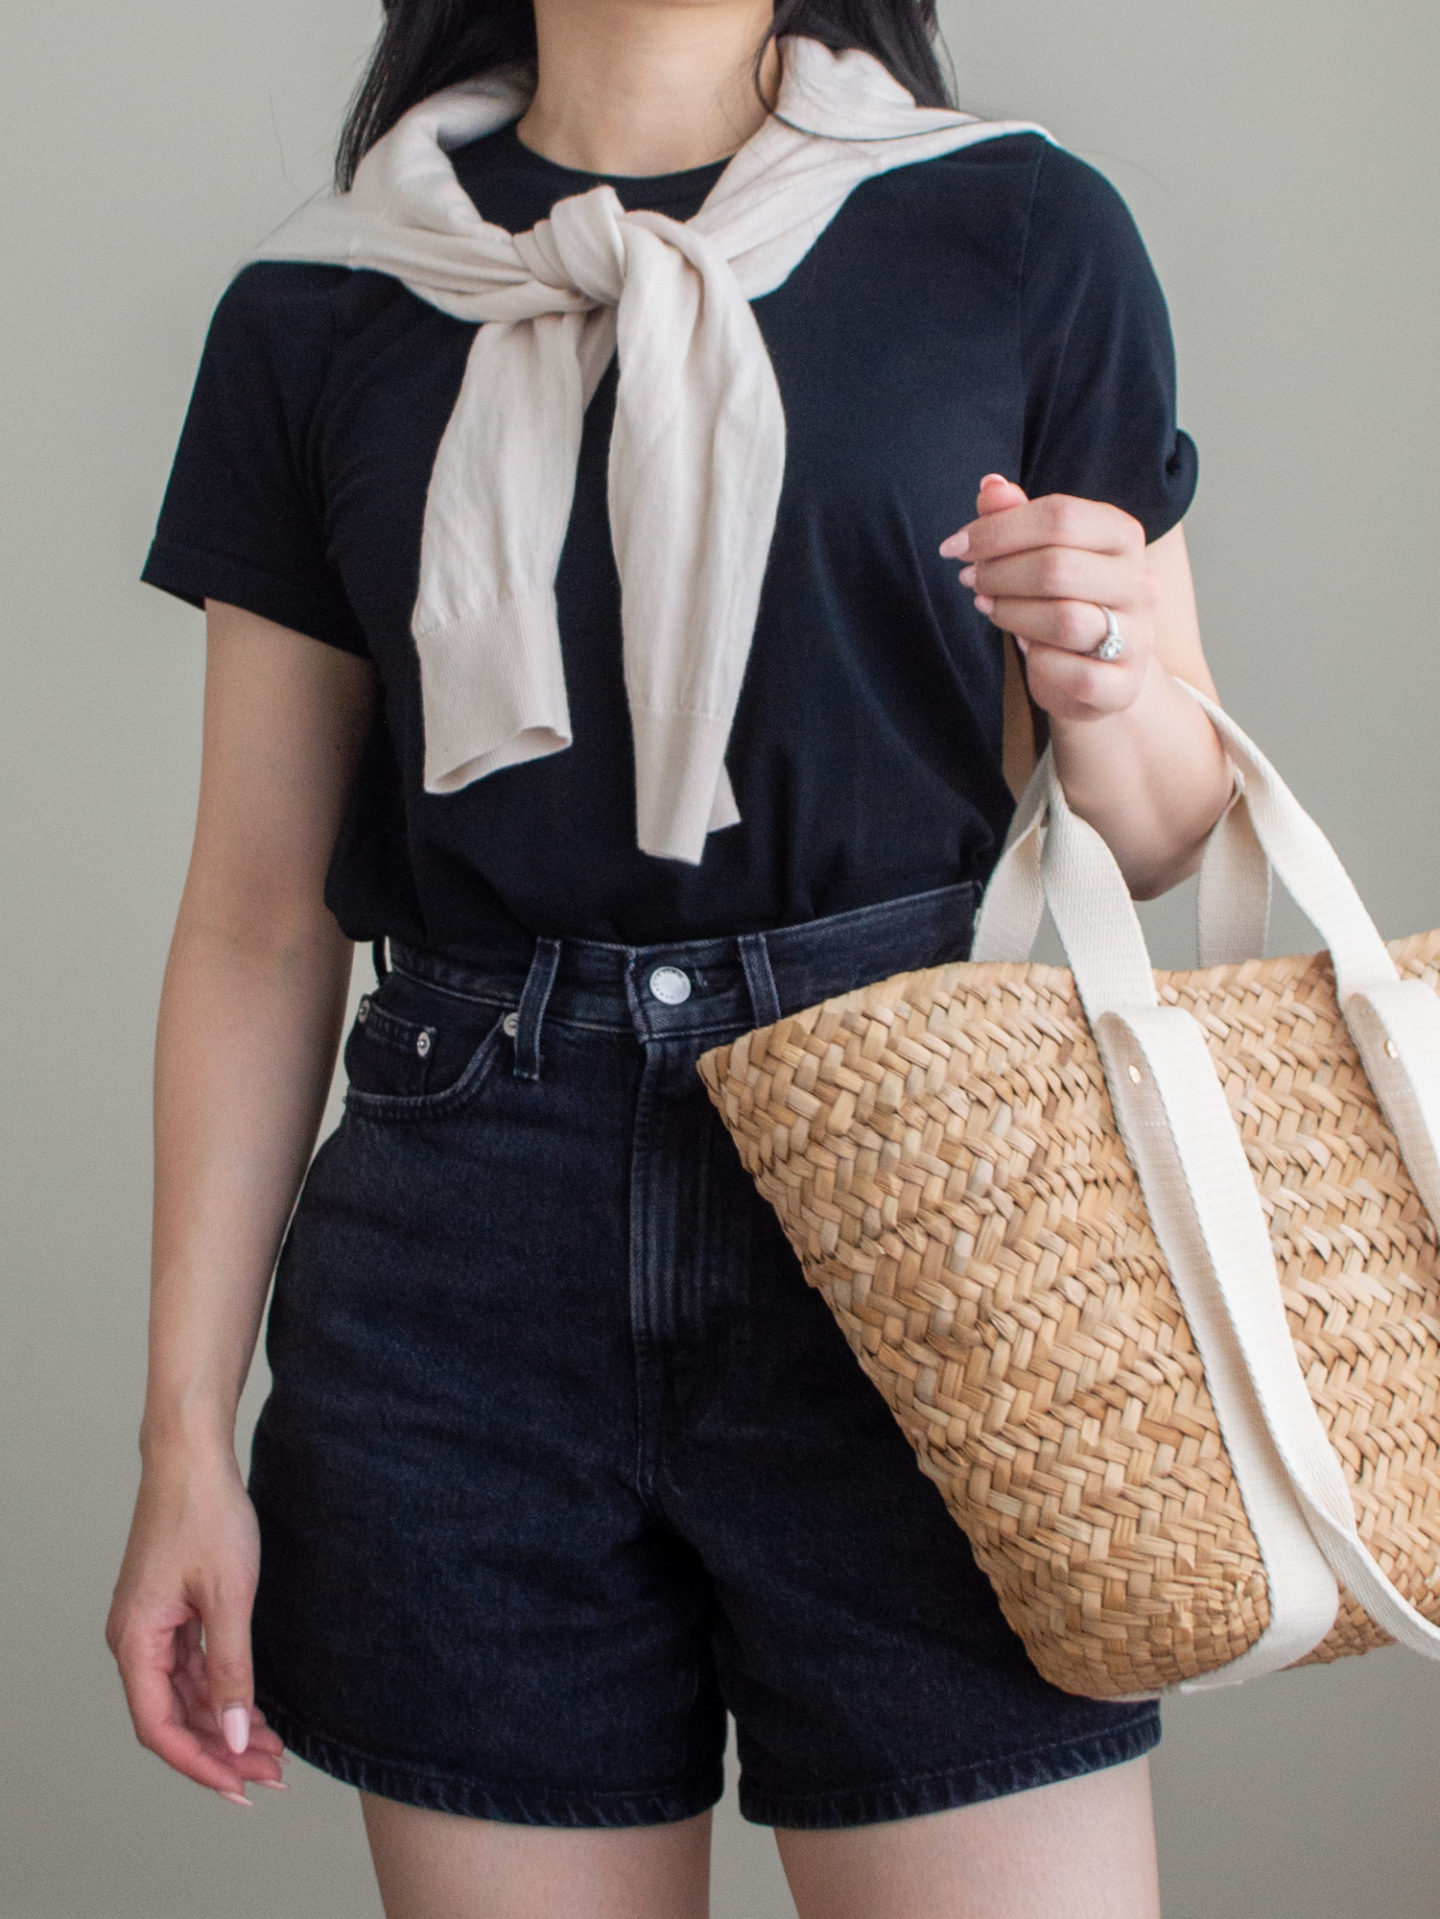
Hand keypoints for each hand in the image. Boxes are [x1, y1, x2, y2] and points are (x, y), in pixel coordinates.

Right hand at [106, 1448, 286, 1807]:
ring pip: (184, 1695)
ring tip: (271, 1749)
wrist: (193, 1455)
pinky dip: (221, 1690)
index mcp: (135, 1641)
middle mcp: (135, 1639)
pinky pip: (191, 1667)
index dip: (200, 1763)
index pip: (159, 1727)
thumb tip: (235, 1734)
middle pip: (173, 1717)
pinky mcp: (170, 1610)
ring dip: (223, 1723)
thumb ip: (231, 1670)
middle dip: (220, 1750)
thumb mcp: (229, 1597)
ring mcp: (152, 1625)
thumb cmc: (205, 1513)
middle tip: (270, 1773)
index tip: (240, 1786)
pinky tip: (253, 1708)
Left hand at [940, 475, 1157, 722]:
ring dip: (1011, 614)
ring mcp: (1138, 635)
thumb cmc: (1066, 601)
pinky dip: (1039, 664)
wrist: (1105, 675)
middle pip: (1058, 567)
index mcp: (1122, 535)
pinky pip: (1074, 673)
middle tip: (970, 580)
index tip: (955, 547)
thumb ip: (1016, 518)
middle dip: (998, 573)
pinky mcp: (1124, 684)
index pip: (1059, 516)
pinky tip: (1026, 651)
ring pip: (1064, 620)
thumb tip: (990, 486)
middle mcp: (1140, 581)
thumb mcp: (1041, 553)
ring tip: (989, 608)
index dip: (997, 529)